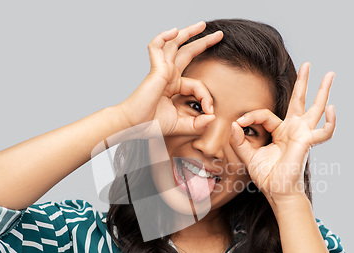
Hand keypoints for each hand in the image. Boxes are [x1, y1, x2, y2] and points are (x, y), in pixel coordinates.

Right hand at [119, 21, 222, 136]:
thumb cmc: (151, 125)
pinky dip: (164, 36)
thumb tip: (212, 117)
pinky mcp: (155, 70)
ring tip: (202, 24)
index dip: (206, 96)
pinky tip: (174, 30)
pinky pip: (156, 47)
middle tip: (218, 35)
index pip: (197, 83)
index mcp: (173, 86)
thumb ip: (197, 124)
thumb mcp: (181, 125)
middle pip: (187, 52)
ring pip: (175, 44)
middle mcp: (168, 75)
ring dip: (188, 33)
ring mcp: (161, 70)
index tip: (209, 111)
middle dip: (203, 42)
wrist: (134, 126)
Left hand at [230, 63, 335, 202]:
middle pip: (299, 101)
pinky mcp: (307, 142)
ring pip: (315, 108)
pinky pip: (324, 132)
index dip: (250, 117)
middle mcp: (293, 130)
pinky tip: (332, 108)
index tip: (238, 124)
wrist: (278, 193)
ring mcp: (302, 134)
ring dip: (323, 91)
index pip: (265, 115)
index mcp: (280, 132)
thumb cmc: (267, 177)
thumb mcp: (248, 157)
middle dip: (303, 82)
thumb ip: (239, 141)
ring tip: (330, 74)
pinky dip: (330, 122)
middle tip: (308, 64)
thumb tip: (233, 124)